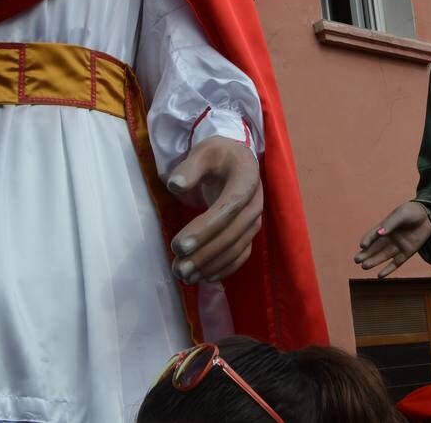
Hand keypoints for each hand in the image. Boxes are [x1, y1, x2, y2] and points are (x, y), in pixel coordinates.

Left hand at [166, 136, 261, 285]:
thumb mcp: (203, 152)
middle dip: (205, 253)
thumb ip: (190, 167)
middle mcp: (255, 203)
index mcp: (246, 179)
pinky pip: (241, 255)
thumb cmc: (218, 156)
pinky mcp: (250, 232)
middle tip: (178, 266)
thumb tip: (175, 185)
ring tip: (184, 276)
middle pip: (232, 233)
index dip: (205, 229)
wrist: (237, 159)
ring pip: (236, 248)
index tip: (179, 245)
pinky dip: (224, 269)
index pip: (228, 208)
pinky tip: (204, 278)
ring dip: (211, 265)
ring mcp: (255, 220)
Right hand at [355, 201, 430, 278]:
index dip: (367, 240)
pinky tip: (380, 275)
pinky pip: (396, 263)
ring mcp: (398, 246)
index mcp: (386, 227)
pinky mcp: (407, 252)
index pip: (373, 235)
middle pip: (375, 248)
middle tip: (356, 260)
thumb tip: (379, 233)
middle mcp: (390, 238)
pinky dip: (388, 269)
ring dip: (374, 261)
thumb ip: (390, 224)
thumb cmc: (413, 211)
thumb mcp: (401, 215)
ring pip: (383, 256)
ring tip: (364, 266)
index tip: (362, 245)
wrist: (430, 215)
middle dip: (366, 254)